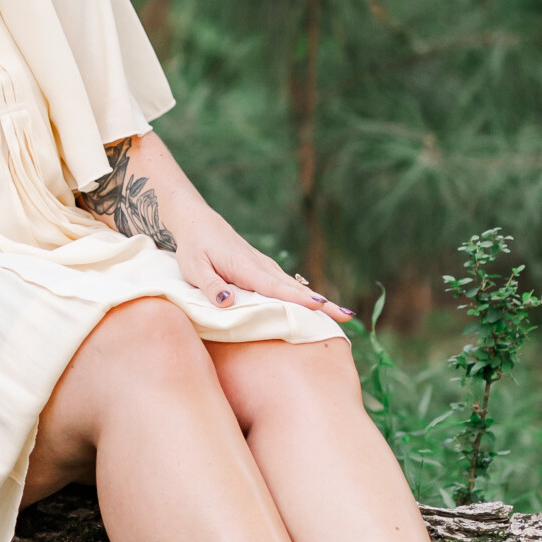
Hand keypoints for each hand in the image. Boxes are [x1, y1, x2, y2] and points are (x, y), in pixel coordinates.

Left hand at [175, 207, 353, 324]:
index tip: (320, 306)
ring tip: (342, 317)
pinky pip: (287, 286)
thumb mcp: (194, 268)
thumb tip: (228, 302)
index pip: (275, 287)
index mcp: (246, 268)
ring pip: (295, 287)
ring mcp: (265, 268)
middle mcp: (262, 267)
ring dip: (319, 301)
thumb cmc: (194, 248)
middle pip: (295, 288)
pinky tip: (317, 308)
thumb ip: (210, 286)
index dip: (297, 298)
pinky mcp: (264, 270)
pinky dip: (304, 296)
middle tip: (347, 318)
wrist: (199, 223)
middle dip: (322, 303)